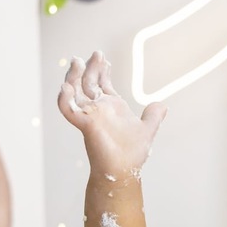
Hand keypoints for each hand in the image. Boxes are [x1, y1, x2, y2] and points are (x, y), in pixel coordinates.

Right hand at [57, 51, 167, 172]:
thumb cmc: (131, 154)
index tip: (103, 57)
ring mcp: (90, 115)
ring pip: (75, 92)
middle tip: (95, 54)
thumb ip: (153, 116)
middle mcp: (99, 108)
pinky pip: (69, 110)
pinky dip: (65, 99)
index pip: (102, 83)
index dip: (102, 70)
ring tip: (76, 62)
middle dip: (90, 67)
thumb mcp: (147, 129)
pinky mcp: (85, 124)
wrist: (124, 172)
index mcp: (112, 106)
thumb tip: (162, 104)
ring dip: (73, 77)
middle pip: (89, 82)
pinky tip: (65, 86)